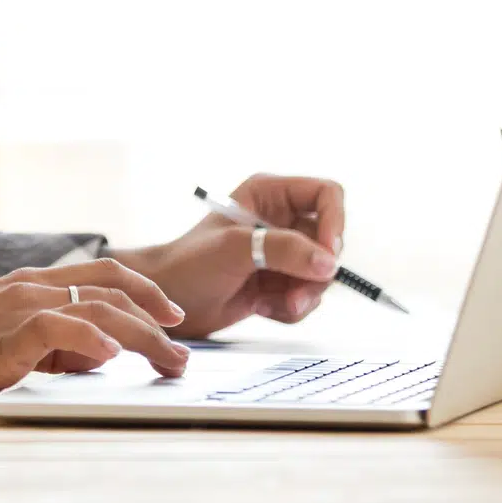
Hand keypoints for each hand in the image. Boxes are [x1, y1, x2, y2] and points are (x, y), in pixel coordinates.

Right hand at [0, 256, 189, 410]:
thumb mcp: (6, 344)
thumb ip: (51, 345)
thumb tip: (100, 355)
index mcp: (30, 285)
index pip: (102, 274)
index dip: (145, 290)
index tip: (173, 316)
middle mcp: (30, 287)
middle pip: (112, 287)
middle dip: (157, 316)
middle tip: (183, 348)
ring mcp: (17, 307)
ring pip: (98, 307)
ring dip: (142, 336)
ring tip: (168, 361)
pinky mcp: (2, 336)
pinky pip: (56, 329)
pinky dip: (90, 339)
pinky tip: (112, 356)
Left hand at [108, 174, 345, 339]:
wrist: (165, 304)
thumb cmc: (189, 264)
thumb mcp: (236, 249)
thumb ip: (285, 250)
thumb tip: (328, 263)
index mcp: (270, 194)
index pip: (326, 194)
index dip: (335, 222)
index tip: (329, 254)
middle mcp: (279, 220)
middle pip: (328, 241)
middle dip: (316, 272)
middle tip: (297, 294)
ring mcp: (280, 253)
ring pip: (320, 274)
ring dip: (303, 295)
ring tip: (276, 304)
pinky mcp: (277, 282)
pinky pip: (305, 297)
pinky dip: (289, 308)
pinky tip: (262, 309)